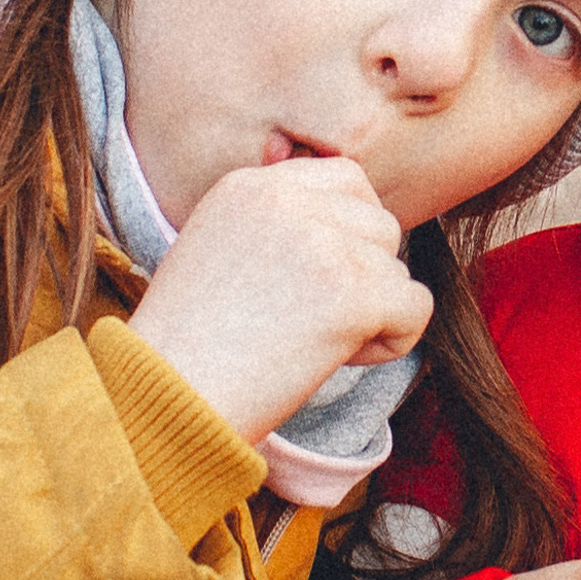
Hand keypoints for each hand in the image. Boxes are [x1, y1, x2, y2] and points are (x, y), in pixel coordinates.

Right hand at [127, 156, 432, 443]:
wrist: (165, 401)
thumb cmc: (188, 351)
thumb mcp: (219, 255)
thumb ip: (280, 230)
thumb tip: (358, 231)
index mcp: (249, 186)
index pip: (346, 178)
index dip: (351, 234)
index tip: (320, 282)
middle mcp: (284, 200)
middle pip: (380, 224)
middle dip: (364, 277)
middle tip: (312, 324)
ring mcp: (320, 242)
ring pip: (397, 268)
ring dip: (373, 314)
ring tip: (312, 346)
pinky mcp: (350, 292)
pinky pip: (415, 307)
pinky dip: (391, 342)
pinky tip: (337, 360)